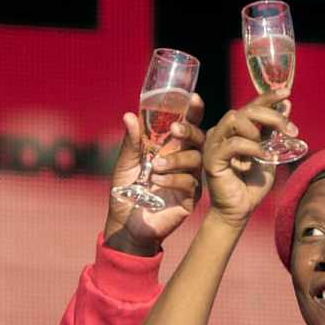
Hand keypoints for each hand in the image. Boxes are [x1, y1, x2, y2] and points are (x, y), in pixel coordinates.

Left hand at [104, 94, 205, 255]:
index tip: (193, 99)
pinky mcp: (190, 198)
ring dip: (176, 159)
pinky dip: (173, 179)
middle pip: (199, 139)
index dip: (193, 112)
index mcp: (170, 148)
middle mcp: (183, 161)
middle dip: (189, 131)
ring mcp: (189, 179)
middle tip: (175, 130)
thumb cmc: (126, 192)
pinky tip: (157, 181)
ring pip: (195, 160)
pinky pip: (190, 182)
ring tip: (155, 166)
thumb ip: (131, 142)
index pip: (186, 126)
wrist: (126, 225)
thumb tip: (130, 115)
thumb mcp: (125, 164)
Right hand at [202, 90, 295, 228]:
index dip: (268, 96)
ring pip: (234, 118)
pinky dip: (252, 148)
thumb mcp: (269, 152)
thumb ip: (274, 131)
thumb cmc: (252, 185)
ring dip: (257, 130)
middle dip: (271, 116)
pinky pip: (233, 144)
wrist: (240, 210)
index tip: (286, 92)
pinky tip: (263, 158)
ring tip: (267, 149)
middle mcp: (221, 133)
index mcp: (235, 130)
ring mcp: (214, 145)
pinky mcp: (211, 159)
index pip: (251, 106)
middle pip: (245, 109)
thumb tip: (286, 105)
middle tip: (291, 131)